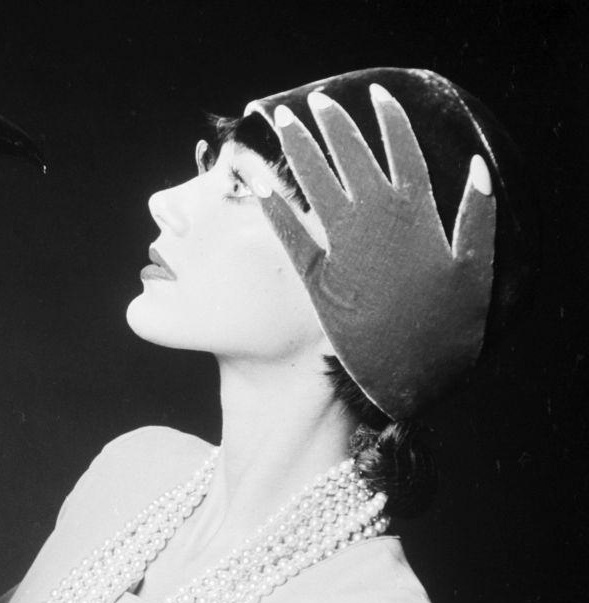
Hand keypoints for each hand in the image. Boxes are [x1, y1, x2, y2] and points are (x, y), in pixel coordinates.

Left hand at [252, 84, 495, 417]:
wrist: (409, 375)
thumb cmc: (446, 324)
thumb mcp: (474, 267)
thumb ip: (478, 215)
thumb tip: (480, 168)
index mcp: (416, 214)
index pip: (401, 150)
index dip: (388, 118)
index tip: (375, 93)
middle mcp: (375, 222)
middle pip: (349, 157)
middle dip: (332, 124)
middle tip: (314, 101)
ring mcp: (341, 246)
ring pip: (316, 183)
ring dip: (300, 148)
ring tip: (285, 120)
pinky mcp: (314, 277)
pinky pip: (289, 233)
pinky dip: (273, 206)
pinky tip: (257, 183)